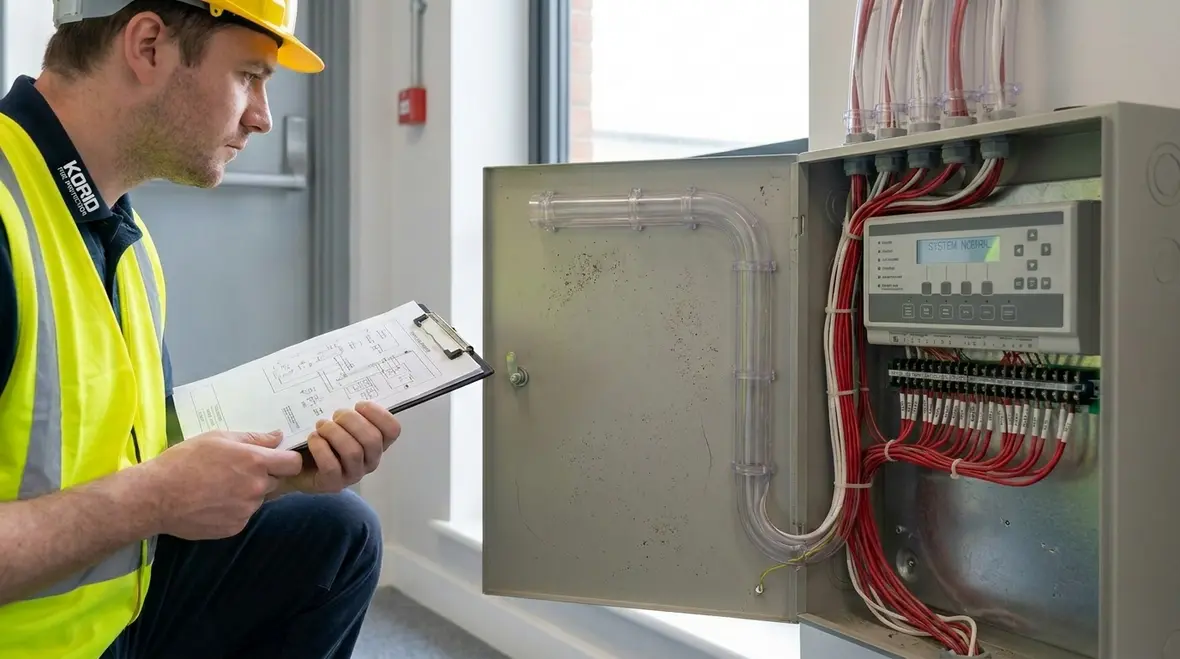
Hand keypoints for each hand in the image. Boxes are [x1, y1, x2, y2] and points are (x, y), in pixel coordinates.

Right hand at [142, 429, 303, 539]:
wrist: (156, 496)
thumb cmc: (184, 461)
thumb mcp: (218, 438)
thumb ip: (253, 438)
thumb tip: (278, 437)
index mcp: (255, 462)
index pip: (293, 464)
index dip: (288, 460)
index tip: (277, 460)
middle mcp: (256, 488)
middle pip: (274, 481)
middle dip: (262, 476)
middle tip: (235, 472)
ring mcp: (246, 510)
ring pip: (257, 499)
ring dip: (246, 493)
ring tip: (218, 488)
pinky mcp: (235, 527)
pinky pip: (243, 515)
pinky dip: (233, 510)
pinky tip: (213, 503)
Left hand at [286, 401, 400, 493]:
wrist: (296, 463)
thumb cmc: (323, 438)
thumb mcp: (338, 421)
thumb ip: (348, 412)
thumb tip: (351, 392)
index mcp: (376, 443)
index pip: (393, 430)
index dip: (379, 414)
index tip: (359, 405)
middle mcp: (370, 460)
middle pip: (372, 439)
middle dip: (352, 421)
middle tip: (335, 415)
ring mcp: (353, 474)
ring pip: (353, 452)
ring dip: (334, 433)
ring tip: (321, 426)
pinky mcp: (333, 484)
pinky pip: (331, 466)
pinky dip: (321, 449)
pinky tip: (313, 439)